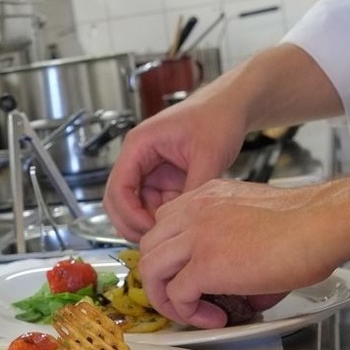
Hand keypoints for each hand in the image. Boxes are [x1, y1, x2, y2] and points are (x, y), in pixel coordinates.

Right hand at [102, 85, 249, 241]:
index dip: (129, 214)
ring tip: (174, 232)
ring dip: (152, 221)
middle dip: (133, 223)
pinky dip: (165, 216)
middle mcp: (139, 157)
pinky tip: (183, 220)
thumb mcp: (208, 154)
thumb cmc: (216, 117)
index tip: (150, 231)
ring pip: (137, 206)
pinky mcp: (164, 177)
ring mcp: (151, 169)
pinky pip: (156, 203)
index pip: (118, 187)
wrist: (232, 107)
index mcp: (139, 145)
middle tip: (154, 241)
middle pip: (119, 200)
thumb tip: (185, 220)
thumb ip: (194, 187)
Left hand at [137, 178, 338, 326]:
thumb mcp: (255, 222)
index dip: (170, 252)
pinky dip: (189, 312)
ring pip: (151, 268)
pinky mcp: (205, 264)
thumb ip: (233, 246)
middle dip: (161, 276)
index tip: (185, 272)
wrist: (320, 223)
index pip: (164, 222)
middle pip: (149, 245)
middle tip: (183, 296)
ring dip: (166, 297)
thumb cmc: (304, 222)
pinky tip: (214, 317)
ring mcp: (196, 236)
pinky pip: (177, 294)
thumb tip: (241, 291)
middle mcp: (194, 210)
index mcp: (206, 196)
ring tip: (192, 311)